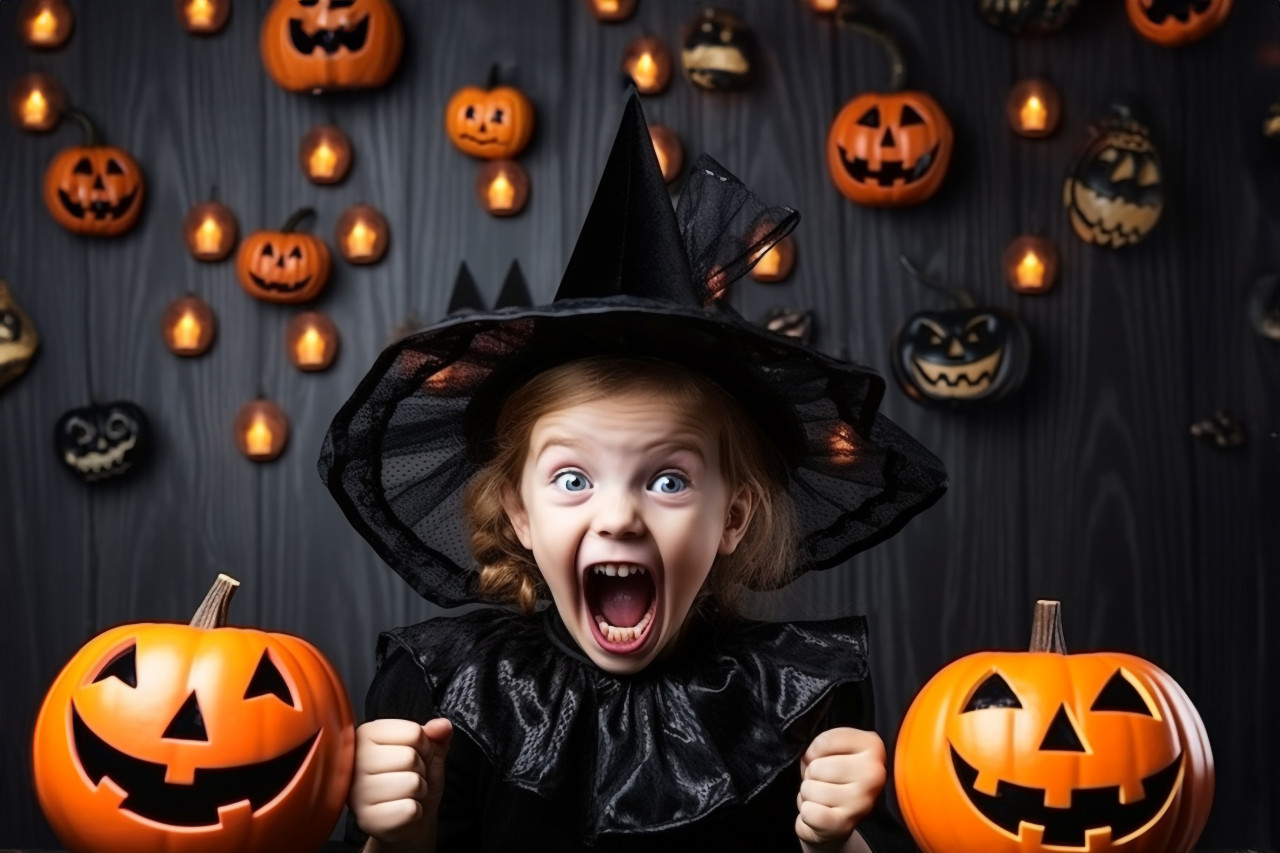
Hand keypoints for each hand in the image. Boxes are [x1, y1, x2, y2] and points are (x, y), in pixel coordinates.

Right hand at [350, 717, 453, 845]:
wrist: (408, 820)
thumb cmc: (412, 779)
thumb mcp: (428, 751)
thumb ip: (436, 734)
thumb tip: (442, 726)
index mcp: (366, 735)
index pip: (413, 731)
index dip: (424, 746)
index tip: (414, 755)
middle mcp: (355, 761)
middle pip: (410, 757)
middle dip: (420, 770)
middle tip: (408, 777)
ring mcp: (358, 792)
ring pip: (411, 783)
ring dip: (418, 791)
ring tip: (404, 793)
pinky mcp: (367, 819)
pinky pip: (409, 809)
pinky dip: (414, 812)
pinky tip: (400, 810)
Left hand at [795, 727, 885, 849]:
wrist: (840, 821)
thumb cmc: (835, 779)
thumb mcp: (834, 751)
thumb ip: (824, 743)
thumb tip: (809, 756)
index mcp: (873, 747)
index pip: (826, 740)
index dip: (814, 751)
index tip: (823, 760)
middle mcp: (874, 774)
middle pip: (816, 767)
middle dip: (811, 775)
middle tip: (824, 784)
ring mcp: (861, 801)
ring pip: (809, 788)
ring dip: (808, 795)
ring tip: (823, 799)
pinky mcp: (845, 825)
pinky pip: (810, 812)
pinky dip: (807, 813)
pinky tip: (819, 813)